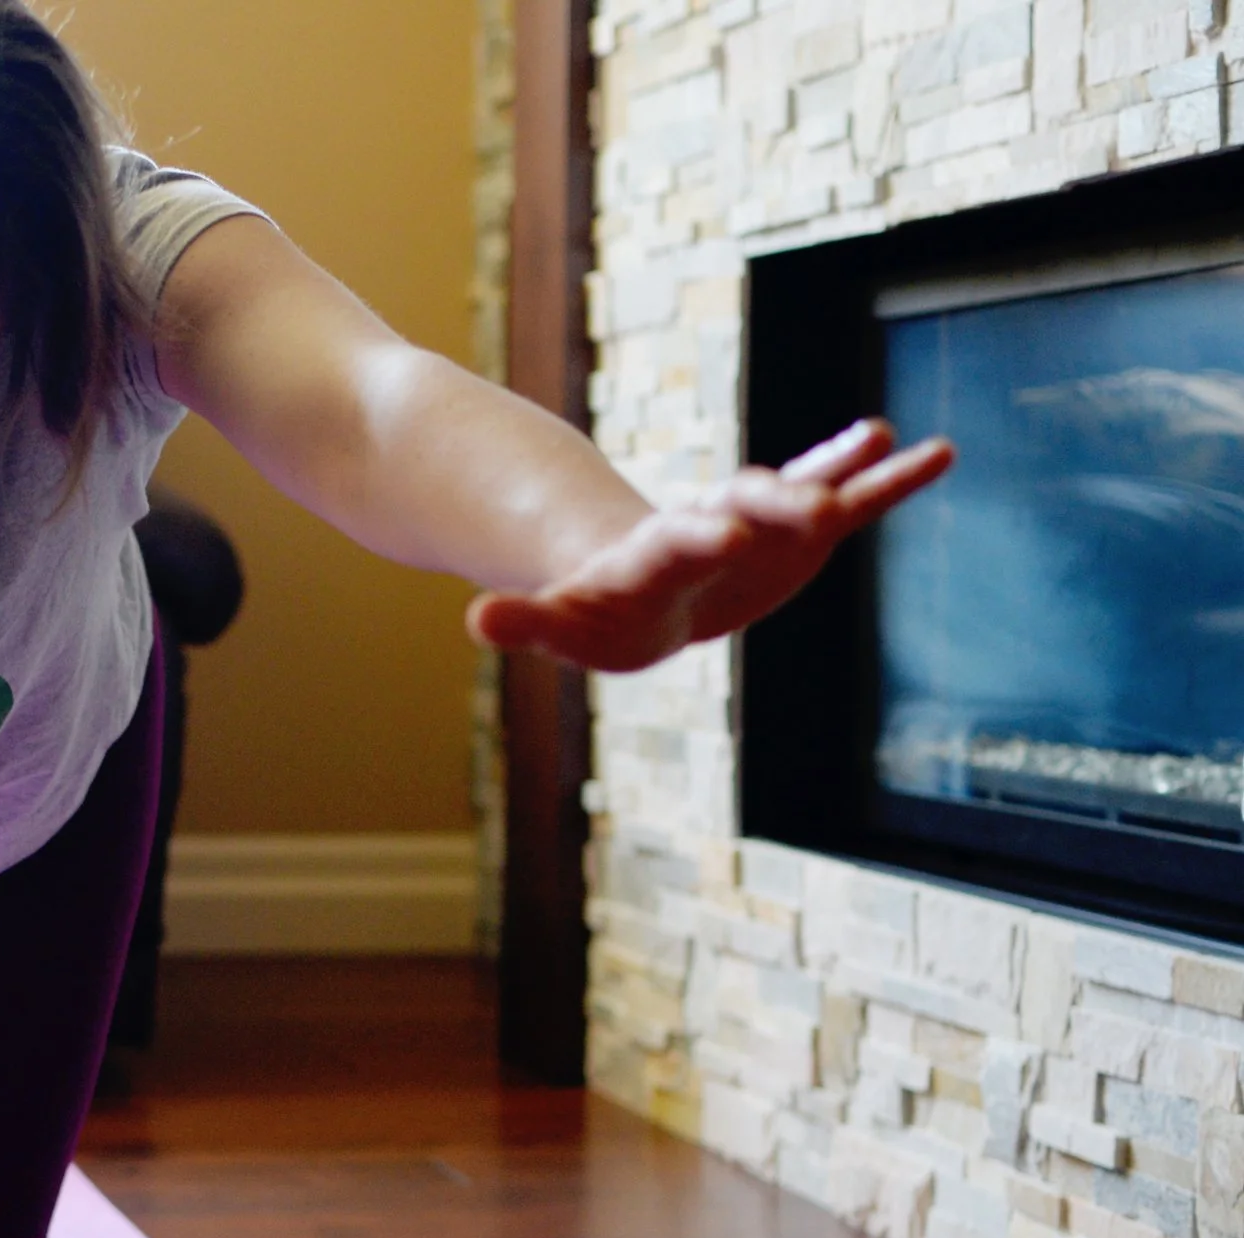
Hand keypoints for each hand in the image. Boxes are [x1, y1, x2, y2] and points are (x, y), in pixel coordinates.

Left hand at [465, 418, 953, 672]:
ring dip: (837, 476)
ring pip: (800, 495)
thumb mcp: (560, 625)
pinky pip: (853, 505)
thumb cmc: (598, 611)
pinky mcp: (799, 536)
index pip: (674, 542)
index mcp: (655, 555)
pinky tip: (938, 451)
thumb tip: (474, 616)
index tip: (725, 527)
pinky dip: (889, 482)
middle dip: (770, 506)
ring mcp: (760, 525)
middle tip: (808, 503)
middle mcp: (713, 528)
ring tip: (887, 438)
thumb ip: (525, 620)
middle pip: (739, 512)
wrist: (639, 588)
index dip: (698, 535)